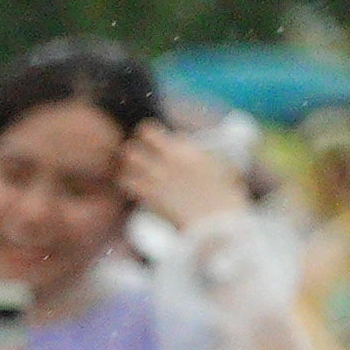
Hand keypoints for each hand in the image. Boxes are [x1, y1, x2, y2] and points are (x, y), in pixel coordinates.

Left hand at [123, 119, 244, 235]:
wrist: (216, 219)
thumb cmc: (224, 194)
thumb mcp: (219, 165)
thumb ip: (201, 155)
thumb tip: (194, 151)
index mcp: (185, 149)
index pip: (150, 131)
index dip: (146, 135)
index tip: (149, 141)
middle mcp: (167, 159)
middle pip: (132, 145)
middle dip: (132, 150)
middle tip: (137, 158)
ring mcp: (156, 176)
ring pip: (127, 161)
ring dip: (127, 165)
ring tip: (134, 172)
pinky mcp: (149, 195)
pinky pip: (125, 182)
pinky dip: (126, 182)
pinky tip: (135, 187)